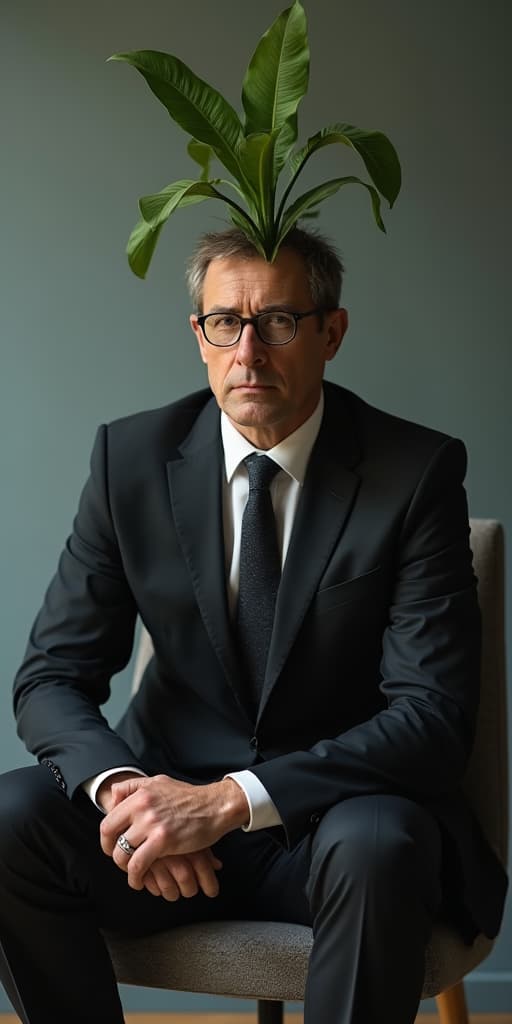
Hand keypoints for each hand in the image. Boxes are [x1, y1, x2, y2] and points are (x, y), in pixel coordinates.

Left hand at [100, 773, 248, 890]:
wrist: (215, 805)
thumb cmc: (189, 796)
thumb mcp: (159, 782)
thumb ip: (134, 787)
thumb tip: (113, 796)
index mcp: (140, 793)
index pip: (109, 818)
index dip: (106, 837)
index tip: (112, 845)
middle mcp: (142, 806)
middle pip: (109, 835)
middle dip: (110, 852)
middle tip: (119, 859)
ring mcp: (152, 823)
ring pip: (121, 852)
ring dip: (123, 867)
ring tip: (131, 872)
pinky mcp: (163, 840)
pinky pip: (138, 864)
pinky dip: (135, 877)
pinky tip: (139, 880)